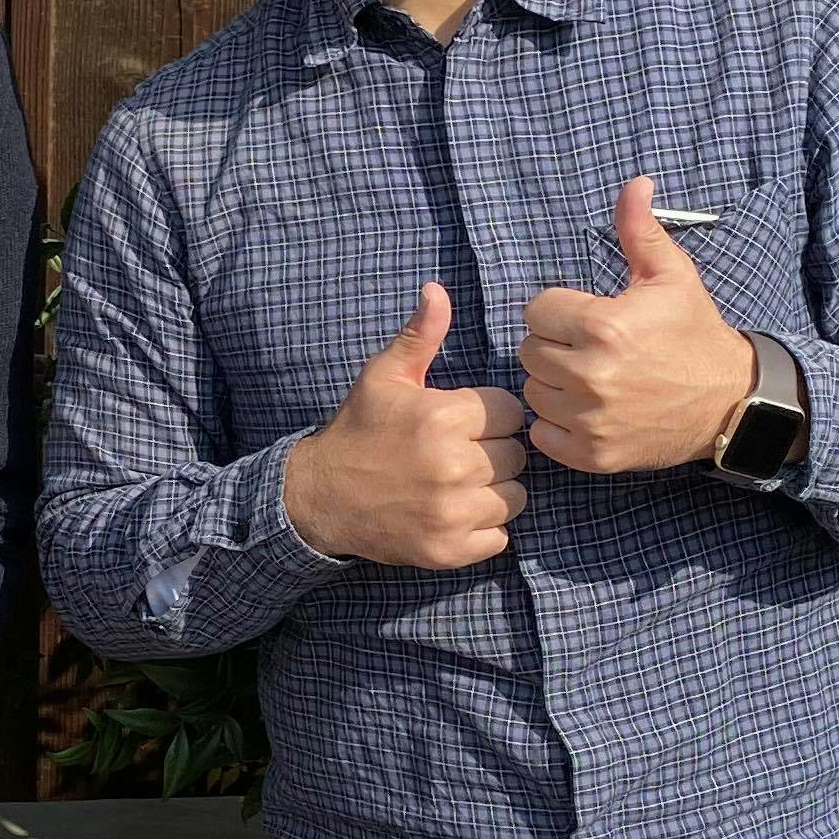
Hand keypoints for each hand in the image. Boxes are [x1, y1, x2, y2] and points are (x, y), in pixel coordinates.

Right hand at [280, 284, 528, 567]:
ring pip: (516, 496)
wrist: (320, 498)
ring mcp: (453, 512)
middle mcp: (453, 465)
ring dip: (497, 490)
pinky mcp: (450, 549)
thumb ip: (420, 335)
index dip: (491, 415)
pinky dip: (486, 528)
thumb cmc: (359, 431)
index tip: (464, 422)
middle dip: (496, 451)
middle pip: (517, 454)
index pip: (510, 412)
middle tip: (462, 454)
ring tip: (463, 484)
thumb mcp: (383, 376)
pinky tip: (457, 512)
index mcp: (442, 417)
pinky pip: (501, 536)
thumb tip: (437, 289)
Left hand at [520, 178, 756, 473]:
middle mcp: (591, 375)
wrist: (730, 401)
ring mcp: (590, 420)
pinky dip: (557, 424)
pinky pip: (542, 433)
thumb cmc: (694, 333)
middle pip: (529, 350)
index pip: (537, 310)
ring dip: (554, 383)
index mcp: (603, 326)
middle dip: (554, 345)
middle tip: (590, 348)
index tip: (588, 317)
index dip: (560, 310)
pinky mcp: (591, 455)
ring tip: (591, 378)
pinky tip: (588, 410)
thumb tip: (635, 183)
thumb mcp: (671, 276)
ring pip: (533, 391)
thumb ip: (640, 230)